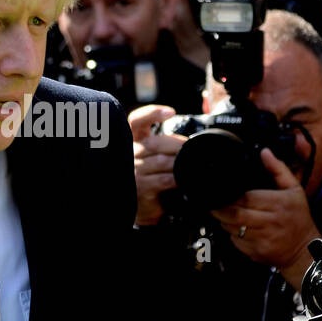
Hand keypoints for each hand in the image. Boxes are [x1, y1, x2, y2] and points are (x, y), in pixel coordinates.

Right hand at [130, 105, 182, 225]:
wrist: (144, 208)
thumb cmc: (152, 178)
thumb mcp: (154, 157)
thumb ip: (164, 145)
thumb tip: (189, 140)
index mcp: (135, 141)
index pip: (138, 120)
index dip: (152, 113)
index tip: (171, 112)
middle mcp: (130, 154)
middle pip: (154, 142)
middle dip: (177, 144)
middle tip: (191, 148)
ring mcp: (133, 171)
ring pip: (161, 161)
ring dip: (179, 162)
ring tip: (191, 164)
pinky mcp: (141, 187)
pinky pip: (164, 179)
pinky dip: (177, 178)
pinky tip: (184, 179)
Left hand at [210, 150, 320, 288]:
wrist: (304, 250)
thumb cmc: (298, 217)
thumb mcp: (294, 189)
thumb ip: (278, 169)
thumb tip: (264, 152)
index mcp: (279, 204)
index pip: (247, 198)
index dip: (232, 196)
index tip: (224, 192)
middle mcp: (271, 222)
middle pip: (236, 214)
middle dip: (221, 210)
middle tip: (215, 204)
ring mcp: (264, 239)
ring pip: (233, 229)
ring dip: (224, 221)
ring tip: (224, 215)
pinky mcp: (258, 252)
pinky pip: (237, 242)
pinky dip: (232, 235)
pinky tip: (236, 229)